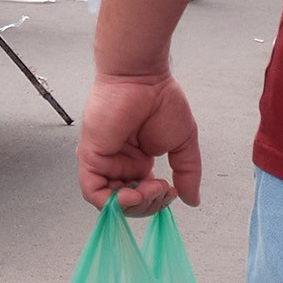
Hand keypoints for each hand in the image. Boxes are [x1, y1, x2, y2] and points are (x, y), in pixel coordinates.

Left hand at [78, 70, 202, 215]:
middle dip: (148, 205)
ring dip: (133, 205)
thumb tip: (192, 200)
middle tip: (163, 191)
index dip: (157, 202)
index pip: (142, 196)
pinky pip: (93, 192)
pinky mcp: (90, 156)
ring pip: (110, 202)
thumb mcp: (183, 143)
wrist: (142, 77)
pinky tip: (133, 193)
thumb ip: (187, 173)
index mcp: (137, 160)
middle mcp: (118, 162)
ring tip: (150, 190)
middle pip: (127, 203)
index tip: (172, 191)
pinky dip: (113, 202)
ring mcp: (103, 160)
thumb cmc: (159, 100)